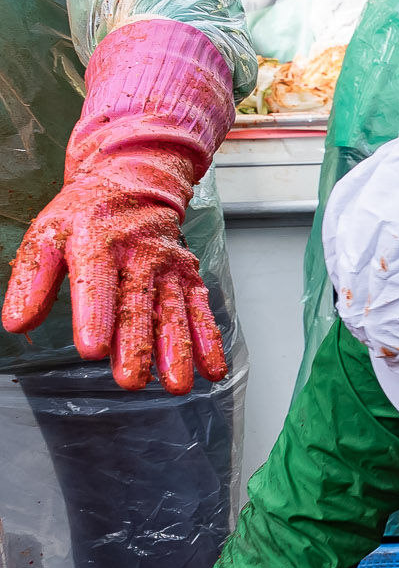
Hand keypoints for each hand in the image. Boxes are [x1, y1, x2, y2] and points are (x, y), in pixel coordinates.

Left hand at [2, 19, 231, 392]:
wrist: (134, 181)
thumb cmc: (83, 216)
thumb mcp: (45, 236)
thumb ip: (30, 281)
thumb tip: (15, 324)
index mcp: (96, 241)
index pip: (96, 281)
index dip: (95, 316)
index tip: (92, 349)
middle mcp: (138, 253)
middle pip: (138, 304)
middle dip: (137, 345)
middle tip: (130, 380)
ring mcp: (168, 266)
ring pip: (173, 311)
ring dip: (177, 350)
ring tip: (177, 385)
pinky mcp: (188, 275)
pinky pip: (200, 310)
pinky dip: (209, 341)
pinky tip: (211, 370)